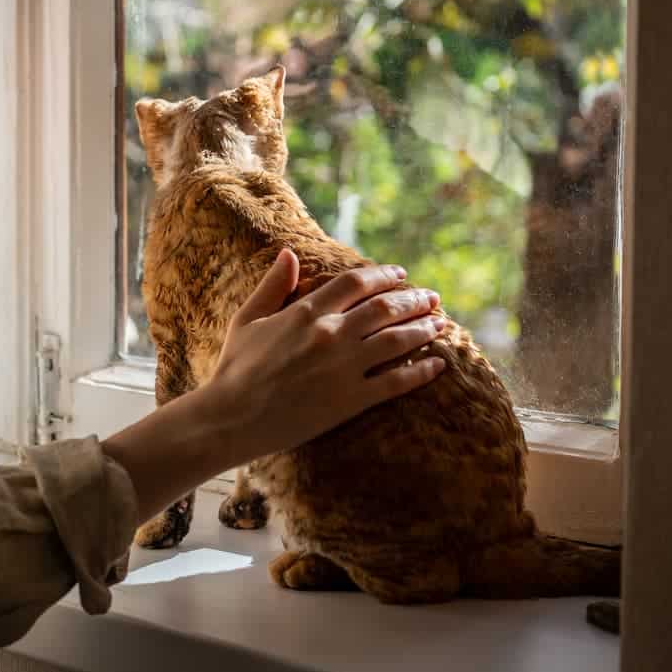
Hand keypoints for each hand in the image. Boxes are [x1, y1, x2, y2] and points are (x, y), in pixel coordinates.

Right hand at [208, 248, 445, 457]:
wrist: (231, 418)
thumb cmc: (234, 368)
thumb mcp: (247, 319)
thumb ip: (272, 285)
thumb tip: (289, 253)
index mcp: (306, 312)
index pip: (356, 283)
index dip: (383, 275)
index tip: (401, 275)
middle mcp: (330, 334)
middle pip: (385, 308)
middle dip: (414, 300)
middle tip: (432, 298)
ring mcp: (343, 367)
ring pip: (397, 340)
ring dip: (424, 329)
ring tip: (441, 324)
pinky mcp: (350, 400)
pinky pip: (396, 382)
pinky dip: (421, 371)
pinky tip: (437, 365)